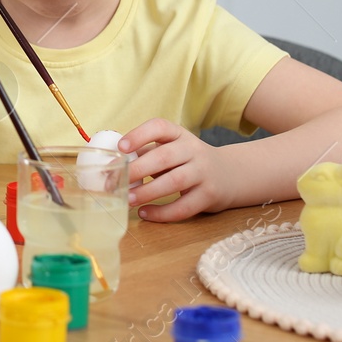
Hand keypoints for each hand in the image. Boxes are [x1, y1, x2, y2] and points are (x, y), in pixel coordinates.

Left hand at [120, 119, 235, 221]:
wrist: (229, 174)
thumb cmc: (187, 161)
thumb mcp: (172, 149)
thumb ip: (146, 153)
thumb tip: (112, 165)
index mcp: (179, 135)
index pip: (160, 127)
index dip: (139, 135)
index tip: (121, 147)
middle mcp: (193, 150)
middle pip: (164, 157)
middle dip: (138, 169)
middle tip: (116, 180)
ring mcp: (203, 172)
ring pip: (175, 181)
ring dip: (148, 192)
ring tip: (129, 199)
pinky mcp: (209, 195)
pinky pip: (185, 206)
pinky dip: (163, 213)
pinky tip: (146, 213)